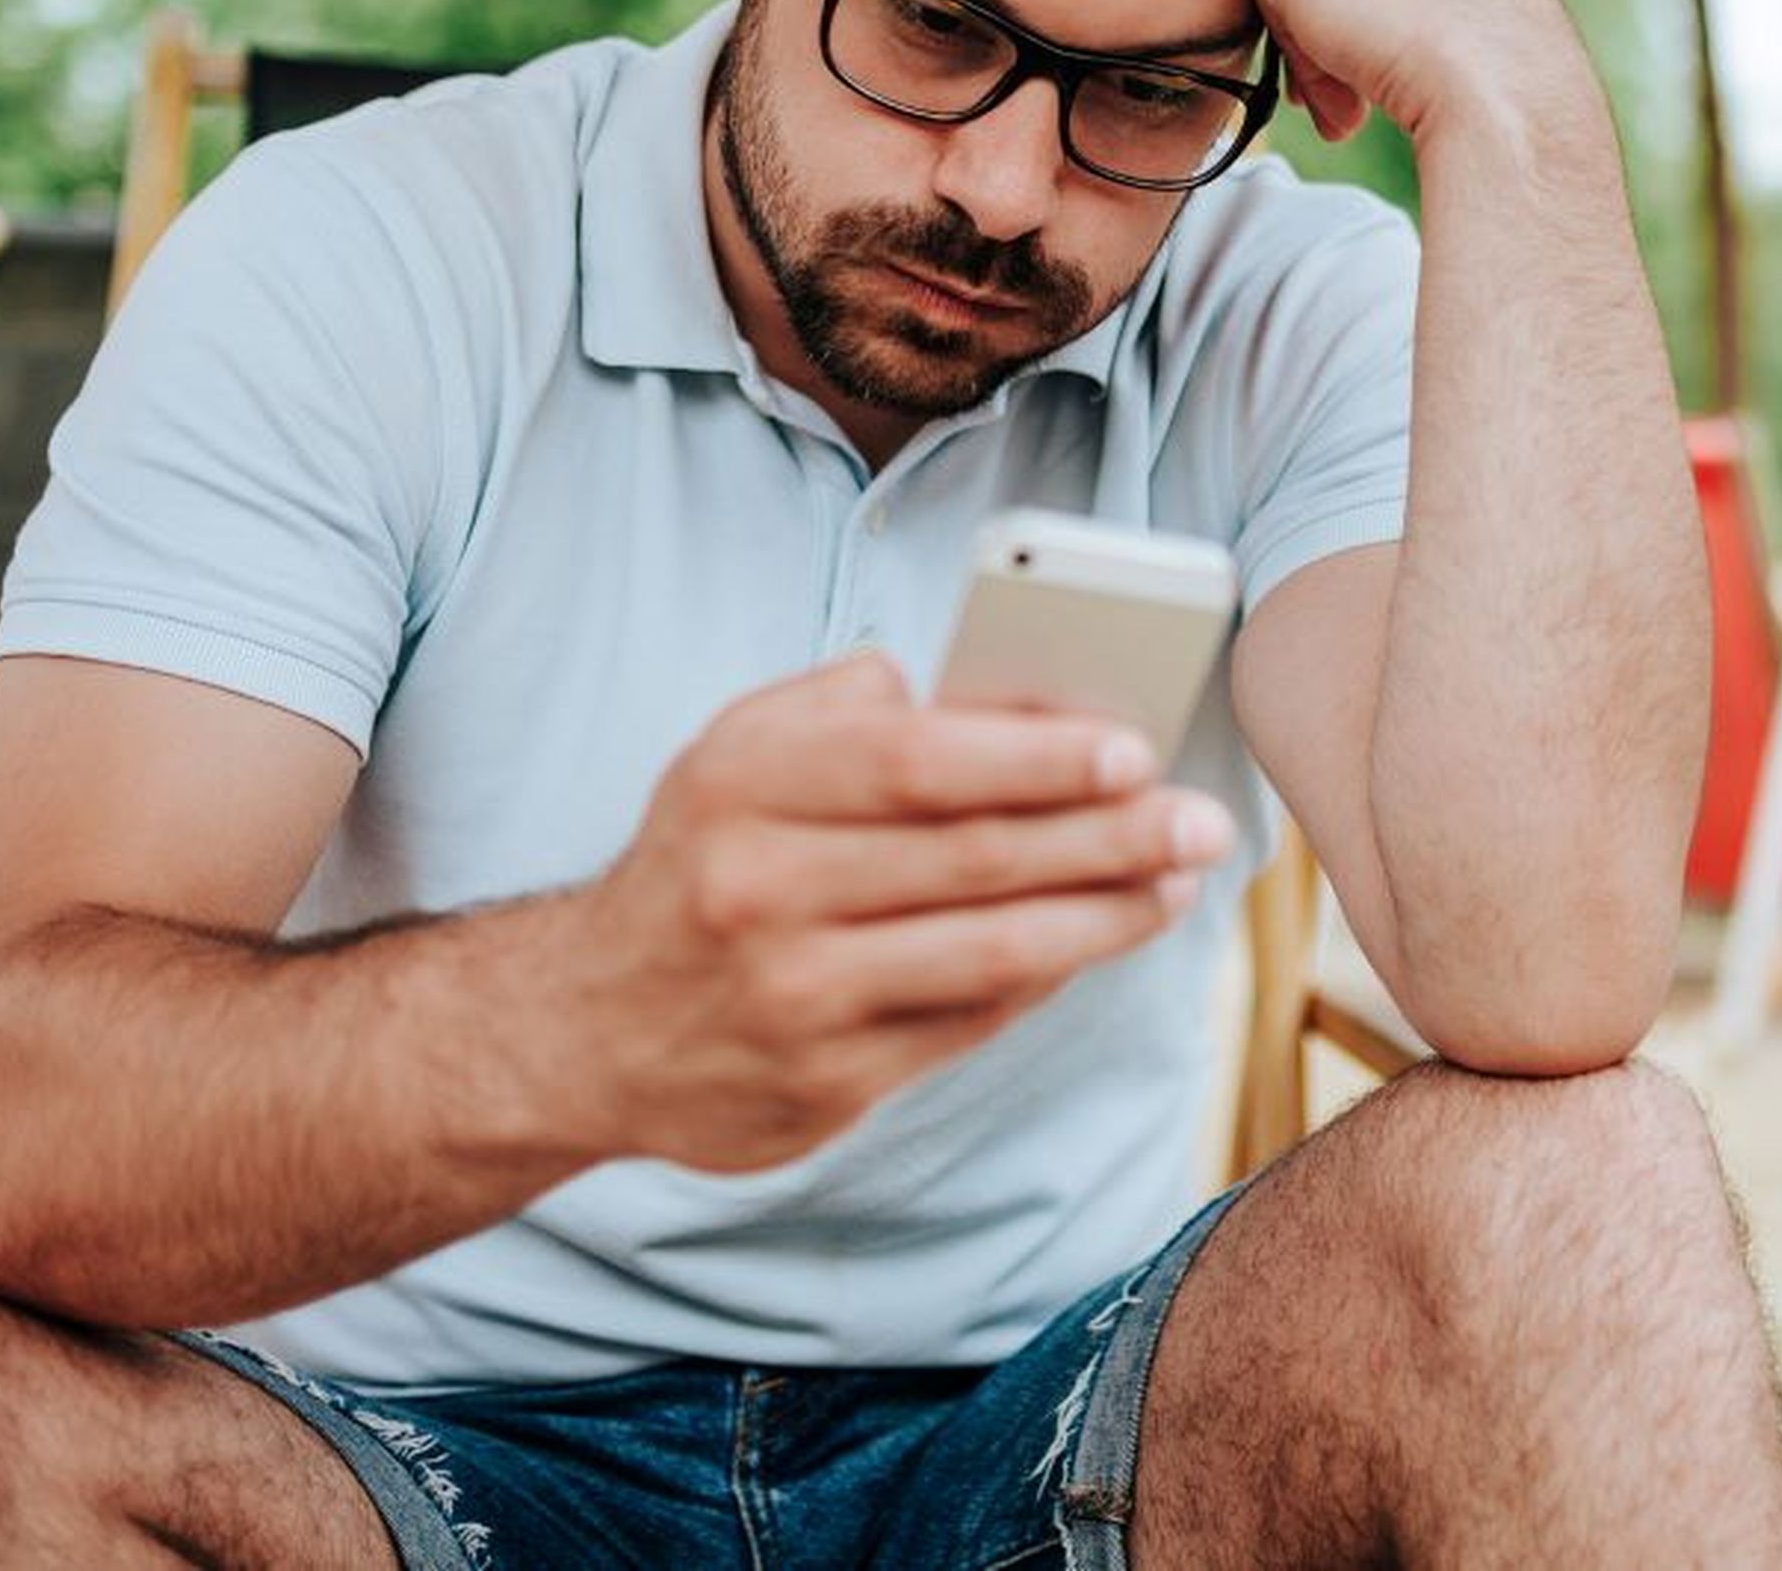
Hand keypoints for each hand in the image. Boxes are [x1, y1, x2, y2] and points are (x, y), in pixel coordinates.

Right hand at [571, 654, 1230, 1172]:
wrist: (580, 1030)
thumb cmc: (702, 858)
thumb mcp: (737, 752)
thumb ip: (853, 706)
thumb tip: (1001, 694)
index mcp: (743, 786)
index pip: (916, 761)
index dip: (1036, 756)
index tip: (1134, 749)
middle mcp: (759, 891)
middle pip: (972, 860)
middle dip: (1108, 838)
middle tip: (1201, 822)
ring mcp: (792, 998)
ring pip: (989, 954)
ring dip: (1105, 917)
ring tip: (1179, 882)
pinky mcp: (824, 1086)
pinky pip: (969, 1024)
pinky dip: (1049, 979)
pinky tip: (1103, 939)